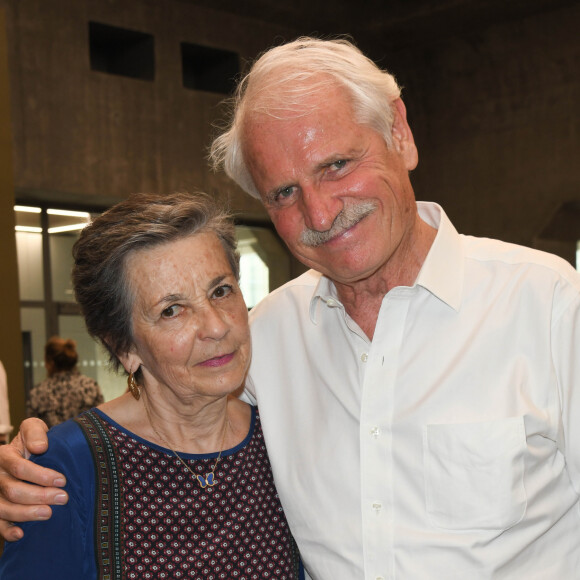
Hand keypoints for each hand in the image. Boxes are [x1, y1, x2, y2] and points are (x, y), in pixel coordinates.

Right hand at [0, 418, 67, 540]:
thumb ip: (35, 433)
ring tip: (49, 513)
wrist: (26, 454)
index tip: (62, 480)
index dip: (41, 475)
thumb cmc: (32, 441)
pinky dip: (7, 531)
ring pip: (3, 509)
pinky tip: (21, 534)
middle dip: (39, 496)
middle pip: (12, 490)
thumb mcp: (33, 428)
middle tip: (63, 498)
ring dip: (27, 513)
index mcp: (3, 456)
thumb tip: (40, 447)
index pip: (19, 468)